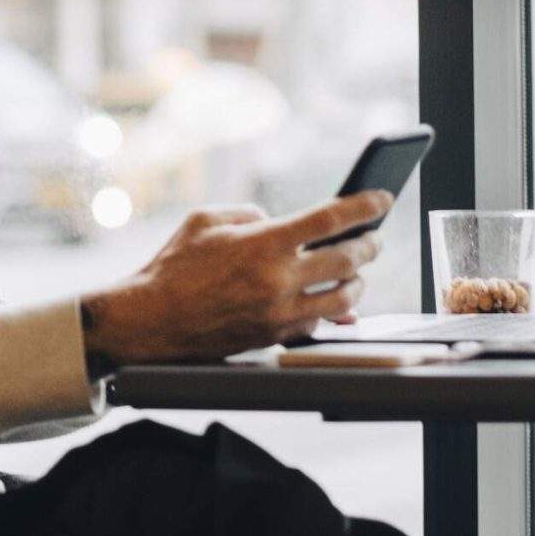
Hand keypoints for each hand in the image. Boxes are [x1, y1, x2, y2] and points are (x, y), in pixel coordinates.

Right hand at [80, 193, 390, 366]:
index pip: (331, 219)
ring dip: (358, 281)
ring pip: (345, 298)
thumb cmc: (174, 266)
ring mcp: (279, 313)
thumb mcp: (205, 220)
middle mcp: (277, 279)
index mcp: (263, 243)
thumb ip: (248, 213)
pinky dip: (334, 310)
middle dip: (370, 245)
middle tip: (374, 238)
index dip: (365, 206)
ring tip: (356, 271)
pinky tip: (339, 302)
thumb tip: (278, 222)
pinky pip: (320, 323)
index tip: (383, 198)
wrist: (151, 321)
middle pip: (349, 259)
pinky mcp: (275, 337)